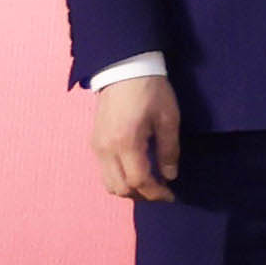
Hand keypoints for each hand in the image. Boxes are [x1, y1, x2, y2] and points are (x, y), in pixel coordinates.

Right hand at [85, 69, 178, 203]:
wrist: (124, 69)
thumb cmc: (151, 91)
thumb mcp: (168, 119)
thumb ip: (169, 150)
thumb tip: (169, 176)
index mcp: (126, 143)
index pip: (138, 181)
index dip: (156, 193)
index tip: (171, 196)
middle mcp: (105, 149)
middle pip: (120, 188)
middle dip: (142, 195)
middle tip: (162, 191)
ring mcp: (96, 146)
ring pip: (108, 183)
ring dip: (129, 189)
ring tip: (150, 184)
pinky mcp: (94, 141)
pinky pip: (104, 171)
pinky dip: (119, 178)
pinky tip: (136, 171)